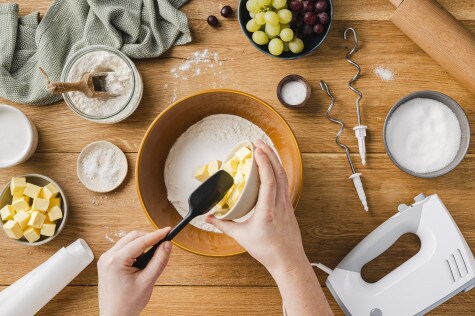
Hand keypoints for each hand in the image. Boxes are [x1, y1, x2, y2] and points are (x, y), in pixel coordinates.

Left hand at [98, 228, 171, 315]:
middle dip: (149, 238)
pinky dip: (134, 251)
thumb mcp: (147, 281)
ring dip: (141, 245)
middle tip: (163, 244)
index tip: (168, 230)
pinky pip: (123, 249)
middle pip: (133, 237)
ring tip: (151, 258)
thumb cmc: (127, 304)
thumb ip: (158, 261)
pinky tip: (141, 262)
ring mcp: (105, 259)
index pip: (140, 241)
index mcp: (116, 261)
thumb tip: (166, 245)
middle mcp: (108, 257)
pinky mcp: (107, 263)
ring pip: (128, 242)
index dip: (157, 235)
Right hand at [206, 140, 308, 275]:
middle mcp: (280, 205)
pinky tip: (272, 166)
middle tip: (258, 141)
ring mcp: (287, 204)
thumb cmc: (268, 250)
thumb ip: (223, 225)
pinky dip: (278, 170)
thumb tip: (208, 217)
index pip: (269, 181)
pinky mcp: (289, 206)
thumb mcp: (241, 237)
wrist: (288, 261)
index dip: (264, 163)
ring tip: (265, 148)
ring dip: (274, 160)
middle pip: (278, 172)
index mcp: (268, 211)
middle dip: (269, 153)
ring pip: (284, 176)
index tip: (257, 150)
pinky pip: (284, 183)